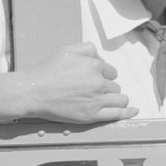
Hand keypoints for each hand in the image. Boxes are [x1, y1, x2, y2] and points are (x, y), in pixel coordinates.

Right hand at [17, 43, 138, 123]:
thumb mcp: (66, 51)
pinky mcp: (92, 115)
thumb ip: (87, 49)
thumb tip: (99, 56)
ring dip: (116, 99)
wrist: (33, 92)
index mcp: (94, 65)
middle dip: (107, 88)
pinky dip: (128, 112)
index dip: (102, 75)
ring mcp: (96, 100)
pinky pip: (117, 114)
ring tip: (106, 100)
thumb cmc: (46, 71)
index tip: (92, 80)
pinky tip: (133, 111)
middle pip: (114, 86)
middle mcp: (98, 82)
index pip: (110, 71)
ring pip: (119, 99)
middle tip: (91, 91)